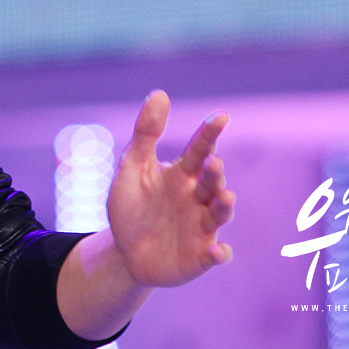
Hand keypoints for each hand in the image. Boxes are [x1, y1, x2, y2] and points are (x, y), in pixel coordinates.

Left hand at [105, 90, 234, 286]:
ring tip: (225, 196)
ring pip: (219, 214)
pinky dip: (220, 253)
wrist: (124, 252)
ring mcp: (201, 227)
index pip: (199, 150)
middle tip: (212, 162)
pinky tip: (216, 250)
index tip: (221, 116)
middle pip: (211, 182)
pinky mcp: (199, 256)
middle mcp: (197, 198)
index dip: (210, 134)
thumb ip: (146, 133)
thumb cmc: (131, 206)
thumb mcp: (133, 167)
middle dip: (214, 173)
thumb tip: (159, 92)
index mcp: (182, 175)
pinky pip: (215, 255)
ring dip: (224, 206)